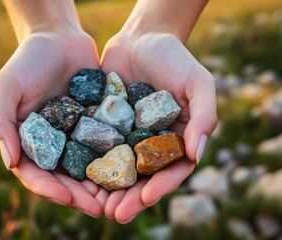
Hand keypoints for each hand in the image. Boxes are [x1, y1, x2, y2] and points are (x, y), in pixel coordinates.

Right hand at [0, 30, 107, 216]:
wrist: (59, 38)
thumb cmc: (28, 61)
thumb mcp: (7, 88)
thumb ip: (3, 124)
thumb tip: (9, 163)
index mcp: (29, 142)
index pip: (36, 174)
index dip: (50, 189)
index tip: (67, 198)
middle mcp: (54, 144)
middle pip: (65, 178)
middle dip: (80, 195)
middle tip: (100, 208)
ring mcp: (77, 136)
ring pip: (88, 168)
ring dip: (100, 185)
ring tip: (117, 197)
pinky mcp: (97, 125)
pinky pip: (106, 146)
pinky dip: (115, 160)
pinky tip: (129, 169)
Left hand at [100, 32, 217, 222]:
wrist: (142, 38)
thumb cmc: (176, 59)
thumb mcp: (198, 84)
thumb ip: (204, 117)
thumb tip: (197, 154)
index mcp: (175, 140)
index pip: (170, 171)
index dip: (160, 186)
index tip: (146, 198)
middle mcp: (149, 144)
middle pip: (141, 177)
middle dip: (129, 197)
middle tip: (114, 214)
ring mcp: (126, 137)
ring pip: (117, 169)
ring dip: (107, 190)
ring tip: (94, 206)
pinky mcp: (105, 127)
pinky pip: (96, 148)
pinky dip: (89, 164)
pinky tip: (77, 177)